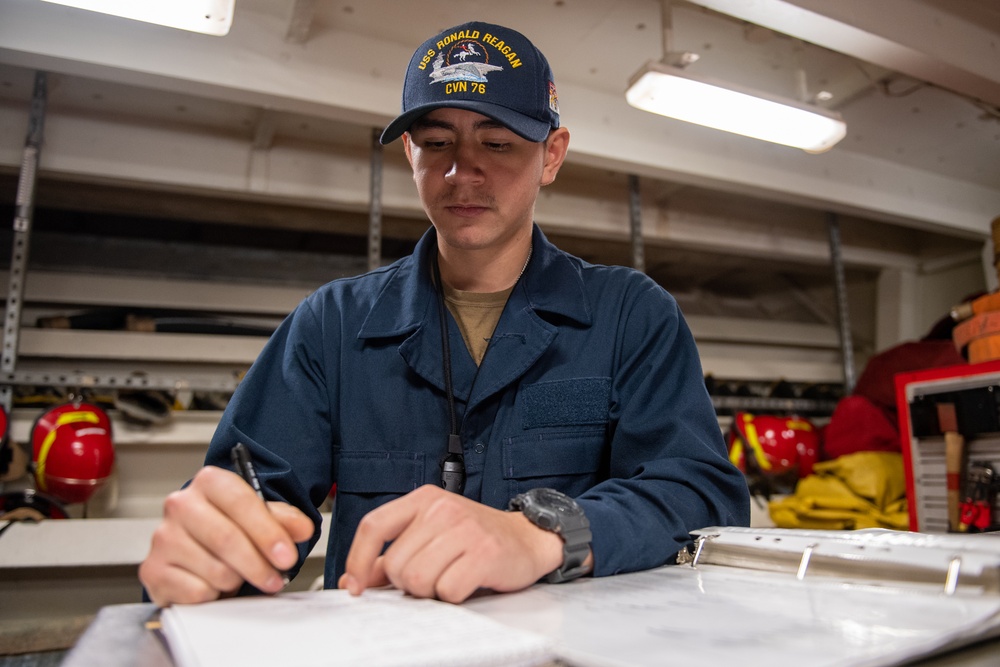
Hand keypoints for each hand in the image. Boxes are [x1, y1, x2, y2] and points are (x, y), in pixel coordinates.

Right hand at [139, 465, 313, 606]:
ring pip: (215, 570)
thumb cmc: (227, 526)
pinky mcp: (153, 570)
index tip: (287, 556)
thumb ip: (283, 520)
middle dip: (258, 564)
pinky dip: (214, 594)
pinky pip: (197, 592)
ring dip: (237, 580)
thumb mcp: (259, 516)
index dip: (268, 532)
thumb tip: (302, 529)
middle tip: (275, 578)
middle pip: (227, 538)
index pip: (241, 503)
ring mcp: (163, 537)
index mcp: (210, 482)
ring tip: (239, 575)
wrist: (192, 547)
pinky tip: (215, 584)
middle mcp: (180, 504)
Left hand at [338, 484, 565, 603]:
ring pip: (418, 580)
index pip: (374, 526)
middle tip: (432, 576)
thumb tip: (354, 579)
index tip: (355, 585)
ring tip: (450, 577)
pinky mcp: (484, 553)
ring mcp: (464, 529)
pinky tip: (467, 582)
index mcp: (424, 499)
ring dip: (431, 591)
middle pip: (397, 564)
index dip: (358, 560)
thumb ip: (393, 554)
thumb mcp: (431, 534)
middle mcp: (442, 508)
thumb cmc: (475, 537)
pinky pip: (448, 591)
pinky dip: (454, 596)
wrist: (528, 537)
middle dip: (408, 583)